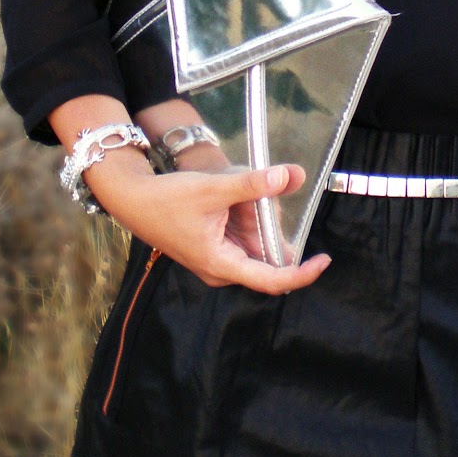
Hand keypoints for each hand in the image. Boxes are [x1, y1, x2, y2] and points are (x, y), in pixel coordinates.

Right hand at [83, 152, 327, 294]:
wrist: (133, 199)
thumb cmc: (167, 199)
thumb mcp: (213, 188)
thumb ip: (252, 184)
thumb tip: (289, 176)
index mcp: (223, 265)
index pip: (274, 280)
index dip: (303, 273)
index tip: (324, 259)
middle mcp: (223, 270)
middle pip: (266, 258)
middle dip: (271, 229)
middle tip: (261, 199)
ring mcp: (218, 261)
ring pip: (255, 245)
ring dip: (257, 222)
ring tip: (238, 195)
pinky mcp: (214, 249)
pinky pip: (243, 238)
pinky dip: (247, 219)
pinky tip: (235, 198)